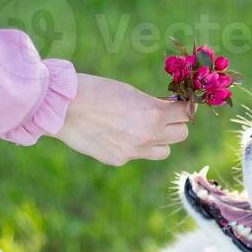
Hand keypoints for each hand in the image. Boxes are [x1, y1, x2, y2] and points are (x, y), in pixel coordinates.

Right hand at [55, 73, 193, 165]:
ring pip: (165, 151)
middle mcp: (149, 136)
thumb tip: (167, 112)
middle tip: (162, 116)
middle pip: (182, 134)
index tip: (179, 105)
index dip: (184, 107)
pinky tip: (116, 134)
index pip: (186, 113)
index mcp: (154, 113)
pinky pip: (138, 155)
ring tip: (143, 129)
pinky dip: (133, 147)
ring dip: (160, 141)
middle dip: (174, 124)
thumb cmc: (98, 91)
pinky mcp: (120, 160)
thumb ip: (152, 106)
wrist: (65, 107)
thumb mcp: (132, 93)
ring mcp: (135, 151)